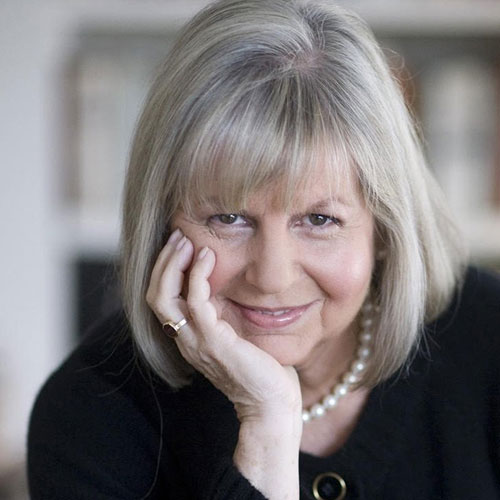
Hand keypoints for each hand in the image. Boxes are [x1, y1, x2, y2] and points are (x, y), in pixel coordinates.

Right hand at [146, 229, 301, 420]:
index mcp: (187, 337)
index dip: (164, 270)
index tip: (179, 245)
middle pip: (154, 295)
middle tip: (177, 236)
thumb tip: (224, 283)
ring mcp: (195, 341)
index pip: (160, 299)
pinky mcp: (213, 341)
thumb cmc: (259, 367)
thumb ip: (222, 312)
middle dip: (163, 262)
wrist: (272, 402)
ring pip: (164, 296)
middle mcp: (184, 340)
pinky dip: (197, 274)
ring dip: (172, 263)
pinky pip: (195, 301)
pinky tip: (208, 257)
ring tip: (185, 241)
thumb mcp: (234, 333)